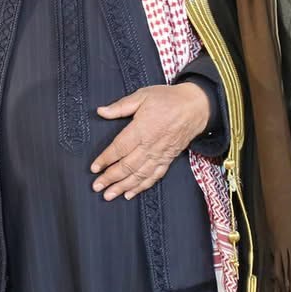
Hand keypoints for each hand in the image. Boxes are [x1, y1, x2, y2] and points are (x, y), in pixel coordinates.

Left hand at [90, 82, 211, 200]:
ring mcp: (160, 155)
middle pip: (127, 166)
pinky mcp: (168, 159)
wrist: (196, 107)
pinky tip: (130, 194)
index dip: (105, 159)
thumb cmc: (168, 99)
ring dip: (123, 187)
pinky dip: (141, 187)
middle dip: (110, 178)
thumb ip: (121, 106)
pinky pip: (154, 177)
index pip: (119, 148)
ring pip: (139, 175)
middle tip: (97, 186)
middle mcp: (151, 145)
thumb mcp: (143, 95)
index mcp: (142, 129)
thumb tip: (101, 111)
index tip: (94, 168)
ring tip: (109, 195)